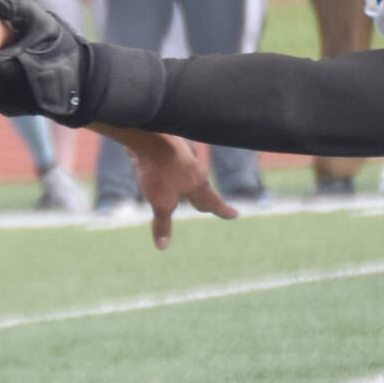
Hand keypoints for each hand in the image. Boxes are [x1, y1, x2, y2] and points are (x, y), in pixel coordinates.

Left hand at [121, 131, 236, 249]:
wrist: (147, 136)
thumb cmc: (159, 170)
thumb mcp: (160, 203)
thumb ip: (162, 224)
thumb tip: (163, 246)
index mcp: (197, 184)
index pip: (213, 202)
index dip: (224, 211)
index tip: (235, 214)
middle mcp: (193, 170)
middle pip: (202, 188)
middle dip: (206, 199)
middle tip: (213, 207)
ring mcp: (180, 158)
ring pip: (188, 175)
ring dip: (189, 184)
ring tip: (188, 190)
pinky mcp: (166, 150)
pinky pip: (172, 165)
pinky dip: (172, 172)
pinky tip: (164, 171)